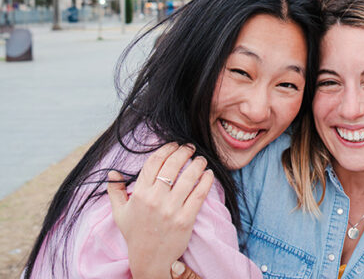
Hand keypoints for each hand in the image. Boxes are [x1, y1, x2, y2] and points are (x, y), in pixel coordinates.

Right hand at [107, 143, 213, 278]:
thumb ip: (115, 191)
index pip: (153, 163)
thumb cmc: (135, 234)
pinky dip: (206, 181)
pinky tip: (208, 174)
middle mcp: (155, 200)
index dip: (165, 149)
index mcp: (139, 195)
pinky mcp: (186, 219)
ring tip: (201, 158)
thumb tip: (113, 173)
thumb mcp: (120, 213)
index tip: (174, 145)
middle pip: (172, 166)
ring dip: (197, 163)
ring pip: (188, 177)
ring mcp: (171, 209)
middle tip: (189, 147)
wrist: (150, 260)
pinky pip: (199, 194)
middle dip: (183, 152)